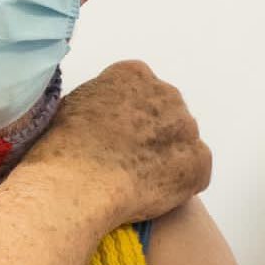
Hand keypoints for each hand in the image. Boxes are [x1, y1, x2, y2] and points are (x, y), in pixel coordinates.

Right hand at [25, 61, 211, 223]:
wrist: (79, 183)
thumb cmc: (64, 145)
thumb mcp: (73, 103)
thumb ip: (100, 100)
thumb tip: (103, 115)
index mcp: (133, 74)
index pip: (137, 87)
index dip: (124, 111)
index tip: (112, 129)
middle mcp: (166, 93)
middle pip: (164, 111)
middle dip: (150, 130)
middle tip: (126, 155)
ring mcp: (187, 128)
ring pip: (181, 140)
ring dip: (165, 155)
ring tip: (136, 177)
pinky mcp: (199, 163)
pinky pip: (194, 171)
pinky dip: (179, 182)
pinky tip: (152, 191)